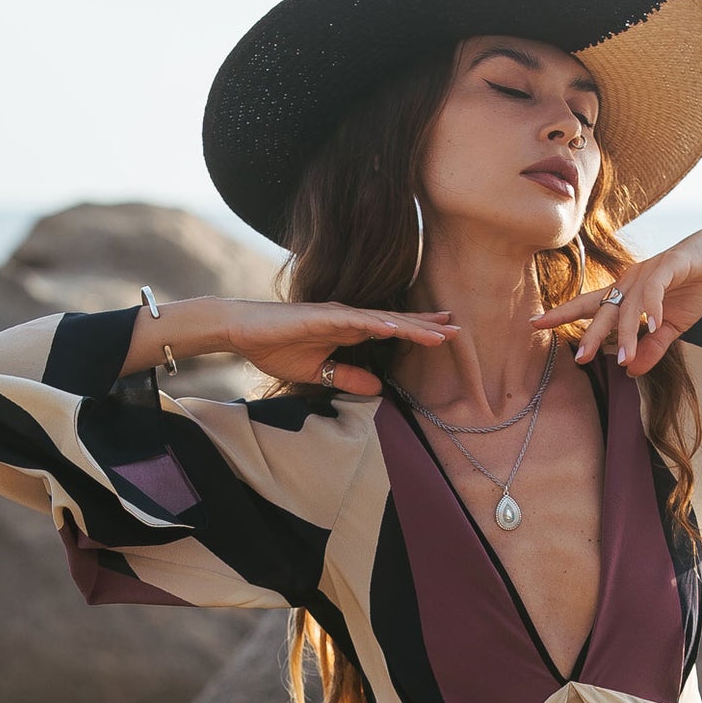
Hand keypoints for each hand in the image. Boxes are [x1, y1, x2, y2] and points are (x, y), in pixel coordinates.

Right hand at [221, 299, 459, 394]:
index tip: (446, 336)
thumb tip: (378, 388)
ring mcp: (335, 314)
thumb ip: (348, 377)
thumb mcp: (319, 373)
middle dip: (427, 326)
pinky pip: (351, 319)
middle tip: (459, 330)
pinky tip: (393, 328)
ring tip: (438, 332)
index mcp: (349, 328)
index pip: (391, 329)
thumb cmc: (275, 347)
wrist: (242, 332)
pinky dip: (373, 323)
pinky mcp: (319, 315)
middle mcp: (347, 317)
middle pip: (395, 321)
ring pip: (381, 319)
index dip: (418, 332)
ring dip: (410, 326)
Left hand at [529, 218, 701, 376]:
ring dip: (629, 334)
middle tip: (580, 358)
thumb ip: (652, 347)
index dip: (563, 314)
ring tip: (625, 359)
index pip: (589, 305)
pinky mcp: (670, 265)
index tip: (535, 323)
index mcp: (626, 293)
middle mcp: (630, 281)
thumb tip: (630, 371)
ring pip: (630, 306)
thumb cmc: (692, 286)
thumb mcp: (672, 326)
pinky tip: (655, 324)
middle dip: (591, 334)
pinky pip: (655, 289)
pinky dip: (654, 307)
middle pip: (604, 309)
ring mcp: (648, 272)